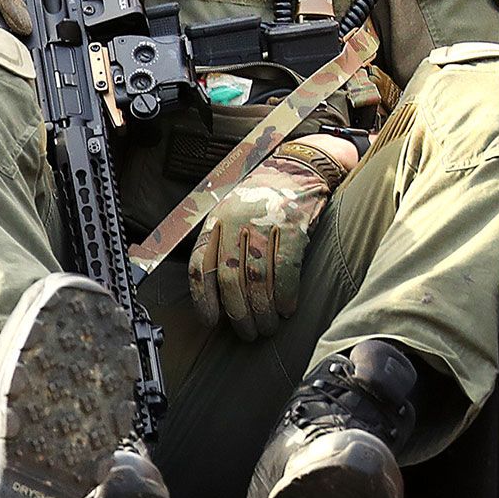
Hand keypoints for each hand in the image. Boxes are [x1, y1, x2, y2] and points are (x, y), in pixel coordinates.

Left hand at [189, 147, 342, 340]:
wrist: (298, 165)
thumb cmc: (263, 196)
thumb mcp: (230, 212)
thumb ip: (221, 245)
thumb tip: (216, 294)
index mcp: (215, 221)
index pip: (200, 266)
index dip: (203, 299)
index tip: (211, 321)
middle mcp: (235, 222)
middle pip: (229, 279)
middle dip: (238, 313)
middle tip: (248, 332)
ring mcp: (263, 223)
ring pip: (257, 279)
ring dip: (263, 311)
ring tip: (268, 326)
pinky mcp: (292, 225)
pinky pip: (285, 269)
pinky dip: (285, 294)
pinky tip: (288, 309)